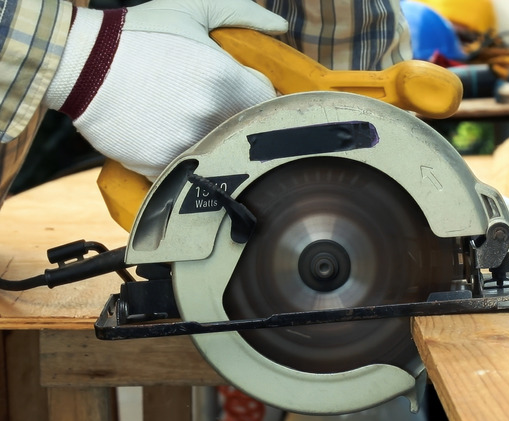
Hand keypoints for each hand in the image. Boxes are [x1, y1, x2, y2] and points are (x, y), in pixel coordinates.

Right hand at [44, 0, 287, 177]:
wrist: (78, 62)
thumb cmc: (139, 33)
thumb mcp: (191, 10)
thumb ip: (242, 12)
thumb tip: (280, 27)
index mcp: (224, 79)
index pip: (267, 102)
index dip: (254, 93)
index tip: (237, 86)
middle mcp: (209, 116)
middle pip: (244, 127)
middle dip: (234, 115)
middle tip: (206, 100)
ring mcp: (184, 144)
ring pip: (218, 149)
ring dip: (210, 137)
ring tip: (181, 115)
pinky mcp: (159, 165)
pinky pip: (188, 167)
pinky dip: (182, 154)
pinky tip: (163, 132)